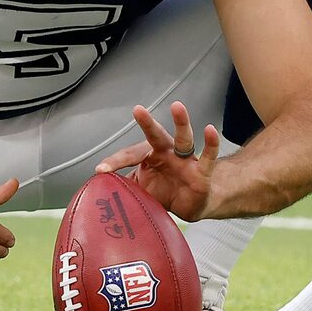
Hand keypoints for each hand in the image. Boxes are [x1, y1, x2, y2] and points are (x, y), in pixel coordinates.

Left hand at [97, 101, 220, 221]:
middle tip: (138, 110)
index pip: (130, 156)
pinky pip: (208, 156)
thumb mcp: (142, 190)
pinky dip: (210, 143)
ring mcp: (185, 160)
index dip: (115, 162)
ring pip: (183, 138)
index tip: (101, 170)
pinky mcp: (202, 171)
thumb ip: (125, 186)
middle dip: (147, 122)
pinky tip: (210, 130)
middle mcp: (167, 152)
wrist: (192, 204)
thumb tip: (102, 188)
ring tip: (177, 106)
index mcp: (150, 156)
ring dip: (181, 122)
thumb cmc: (165, 191)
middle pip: (156, 135)